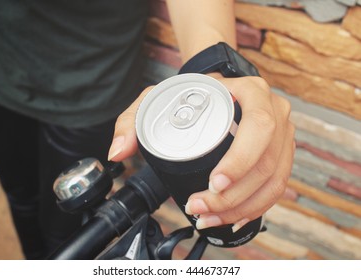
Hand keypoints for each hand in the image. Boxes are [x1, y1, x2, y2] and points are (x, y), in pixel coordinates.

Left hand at [108, 76, 294, 230]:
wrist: (217, 90)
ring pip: (273, 180)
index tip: (213, 183)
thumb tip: (118, 153)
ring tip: (209, 218)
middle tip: (200, 207)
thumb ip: (132, 121)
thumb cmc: (192, 93)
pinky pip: (277, 186)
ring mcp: (283, 134)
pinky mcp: (281, 153)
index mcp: (251, 92)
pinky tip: (234, 219)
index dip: (240, 160)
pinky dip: (257, 207)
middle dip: (233, 196)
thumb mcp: (159, 97)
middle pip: (266, 163)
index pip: (258, 126)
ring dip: (242, 208)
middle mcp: (275, 112)